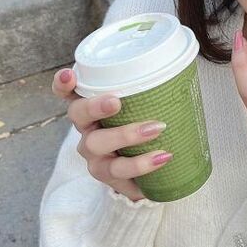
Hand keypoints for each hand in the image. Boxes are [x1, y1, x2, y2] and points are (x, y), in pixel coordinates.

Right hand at [51, 69, 172, 201]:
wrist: (145, 176)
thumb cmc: (143, 131)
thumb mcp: (143, 110)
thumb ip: (152, 90)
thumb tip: (184, 67)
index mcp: (91, 109)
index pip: (69, 93)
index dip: (63, 84)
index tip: (70, 75)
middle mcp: (87, 131)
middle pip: (79, 115)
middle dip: (95, 106)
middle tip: (116, 102)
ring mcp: (95, 156)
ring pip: (98, 145)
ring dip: (127, 135)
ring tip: (157, 129)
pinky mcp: (108, 178)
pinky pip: (119, 174)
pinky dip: (141, 166)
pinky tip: (162, 157)